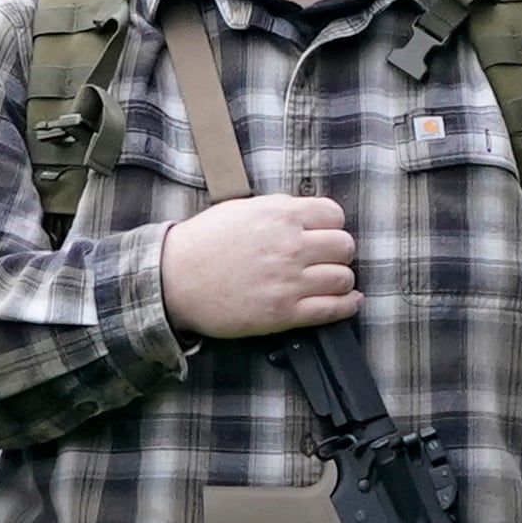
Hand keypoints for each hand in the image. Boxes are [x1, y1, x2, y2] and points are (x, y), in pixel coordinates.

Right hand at [160, 193, 360, 337]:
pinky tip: (348, 302)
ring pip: (344, 278)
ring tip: (330, 281)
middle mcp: (290, 246)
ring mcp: (289, 281)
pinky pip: (332, 309)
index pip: (334, 215)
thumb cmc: (202, 243)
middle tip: (326, 259)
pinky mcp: (283, 312)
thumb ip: (279, 210)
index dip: (331, 225)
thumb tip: (308, 218)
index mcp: (280, 215)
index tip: (323, 234)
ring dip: (340, 279)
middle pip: (344, 246)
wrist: (173, 281)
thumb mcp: (242, 209)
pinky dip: (347, 306)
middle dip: (338, 252)